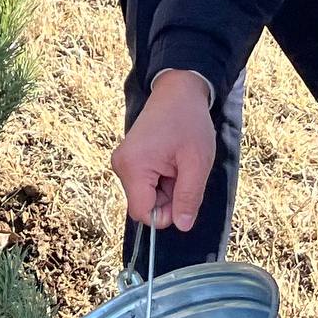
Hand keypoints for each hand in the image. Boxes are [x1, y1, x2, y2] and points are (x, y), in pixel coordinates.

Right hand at [110, 69, 215, 231]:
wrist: (178, 91)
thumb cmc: (189, 122)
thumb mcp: (197, 162)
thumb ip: (188, 197)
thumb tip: (182, 225)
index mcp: (134, 167)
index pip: (142, 213)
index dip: (165, 214)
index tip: (183, 195)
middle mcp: (121, 166)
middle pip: (144, 205)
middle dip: (168, 198)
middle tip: (183, 172)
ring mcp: (123, 162)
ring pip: (146, 195)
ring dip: (166, 188)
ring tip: (178, 163)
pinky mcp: (128, 159)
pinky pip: (144, 183)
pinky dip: (161, 179)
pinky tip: (170, 159)